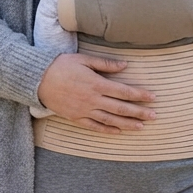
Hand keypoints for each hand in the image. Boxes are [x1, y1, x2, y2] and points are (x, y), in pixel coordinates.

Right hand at [37, 53, 156, 133]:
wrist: (37, 80)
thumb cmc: (61, 66)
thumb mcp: (84, 60)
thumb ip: (105, 64)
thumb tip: (125, 65)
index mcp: (96, 84)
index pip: (124, 91)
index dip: (140, 95)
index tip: (153, 97)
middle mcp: (93, 100)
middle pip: (121, 108)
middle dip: (139, 112)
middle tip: (155, 116)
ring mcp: (84, 111)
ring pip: (111, 120)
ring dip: (128, 124)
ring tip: (142, 127)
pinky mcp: (76, 118)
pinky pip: (95, 127)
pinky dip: (108, 130)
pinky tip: (119, 132)